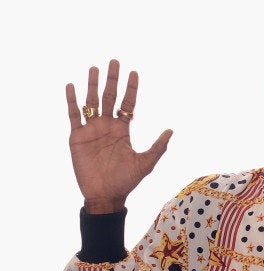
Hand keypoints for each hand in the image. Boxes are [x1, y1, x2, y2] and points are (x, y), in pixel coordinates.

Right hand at [66, 60, 172, 213]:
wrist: (106, 195)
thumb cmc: (126, 181)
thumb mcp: (146, 163)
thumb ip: (158, 147)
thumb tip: (171, 130)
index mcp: (123, 130)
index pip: (128, 103)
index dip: (131, 88)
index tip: (134, 72)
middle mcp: (107, 126)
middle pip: (110, 97)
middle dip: (112, 79)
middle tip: (114, 61)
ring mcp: (91, 130)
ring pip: (91, 102)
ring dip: (92, 85)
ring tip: (94, 68)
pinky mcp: (77, 137)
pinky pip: (74, 115)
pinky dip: (72, 101)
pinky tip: (71, 86)